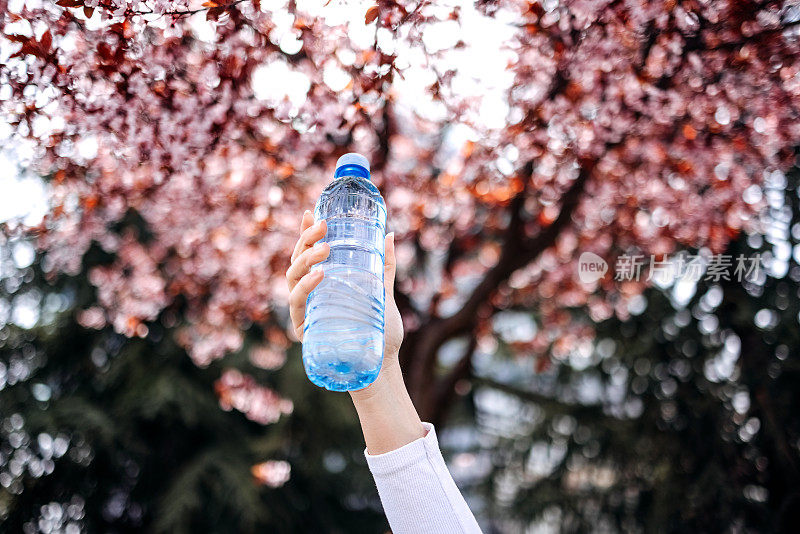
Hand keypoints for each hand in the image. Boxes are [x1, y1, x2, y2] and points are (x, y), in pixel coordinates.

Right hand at [286, 210, 404, 366]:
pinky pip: (297, 305)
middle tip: (323, 226)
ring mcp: (304, 313)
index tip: (312, 211)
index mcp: (322, 286)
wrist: (382, 365)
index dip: (305, 233)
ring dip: (305, 260)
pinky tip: (319, 275)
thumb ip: (385, 266)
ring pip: (292, 280)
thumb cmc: (379, 331)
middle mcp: (308, 297)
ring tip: (324, 249)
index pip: (307, 254)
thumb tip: (389, 234)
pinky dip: (305, 288)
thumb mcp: (383, 293)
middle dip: (306, 240)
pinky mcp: (304, 331)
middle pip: (296, 262)